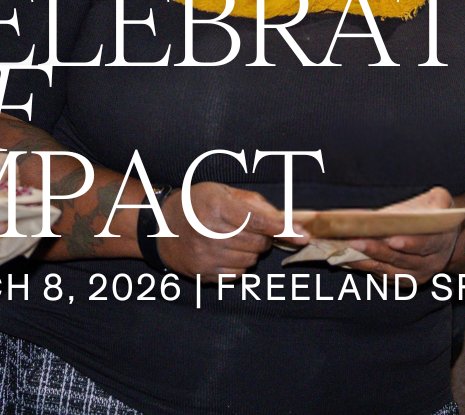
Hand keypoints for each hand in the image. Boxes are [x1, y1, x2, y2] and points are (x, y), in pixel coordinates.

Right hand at [154, 182, 283, 280]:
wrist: (160, 227)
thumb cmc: (195, 203)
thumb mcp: (221, 191)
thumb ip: (253, 202)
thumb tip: (282, 218)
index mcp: (217, 207)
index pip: (258, 221)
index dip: (283, 229)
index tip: (303, 236)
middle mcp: (211, 233)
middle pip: (258, 243)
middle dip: (265, 237)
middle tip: (254, 229)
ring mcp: (207, 256)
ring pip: (251, 260)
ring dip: (253, 251)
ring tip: (236, 239)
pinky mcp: (204, 274)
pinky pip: (238, 274)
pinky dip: (241, 264)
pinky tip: (228, 252)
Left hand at [346, 188, 464, 284]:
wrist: (445, 238)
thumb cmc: (437, 213)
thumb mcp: (443, 200)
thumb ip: (440, 201)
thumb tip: (436, 208)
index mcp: (440, 242)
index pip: (425, 245)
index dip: (409, 244)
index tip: (391, 240)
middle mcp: (430, 263)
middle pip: (402, 260)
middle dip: (377, 251)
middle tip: (355, 242)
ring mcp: (417, 275)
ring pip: (390, 272)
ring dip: (367, 262)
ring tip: (345, 251)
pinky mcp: (404, 280)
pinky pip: (384, 277)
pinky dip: (366, 268)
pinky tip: (348, 258)